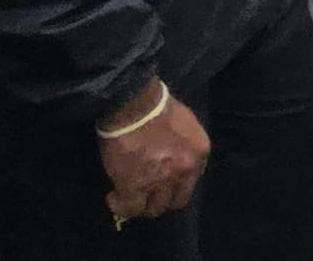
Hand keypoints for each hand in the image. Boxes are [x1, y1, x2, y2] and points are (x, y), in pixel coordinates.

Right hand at [97, 83, 210, 223]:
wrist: (133, 103)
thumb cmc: (156, 104)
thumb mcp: (184, 123)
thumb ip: (183, 144)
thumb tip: (172, 156)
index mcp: (199, 153)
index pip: (191, 182)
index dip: (174, 186)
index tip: (161, 184)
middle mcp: (184, 171)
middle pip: (175, 201)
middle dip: (160, 200)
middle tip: (145, 193)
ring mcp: (161, 182)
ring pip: (153, 209)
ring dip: (141, 205)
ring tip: (128, 197)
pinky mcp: (135, 187)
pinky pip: (130, 209)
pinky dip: (120, 206)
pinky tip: (113, 198)